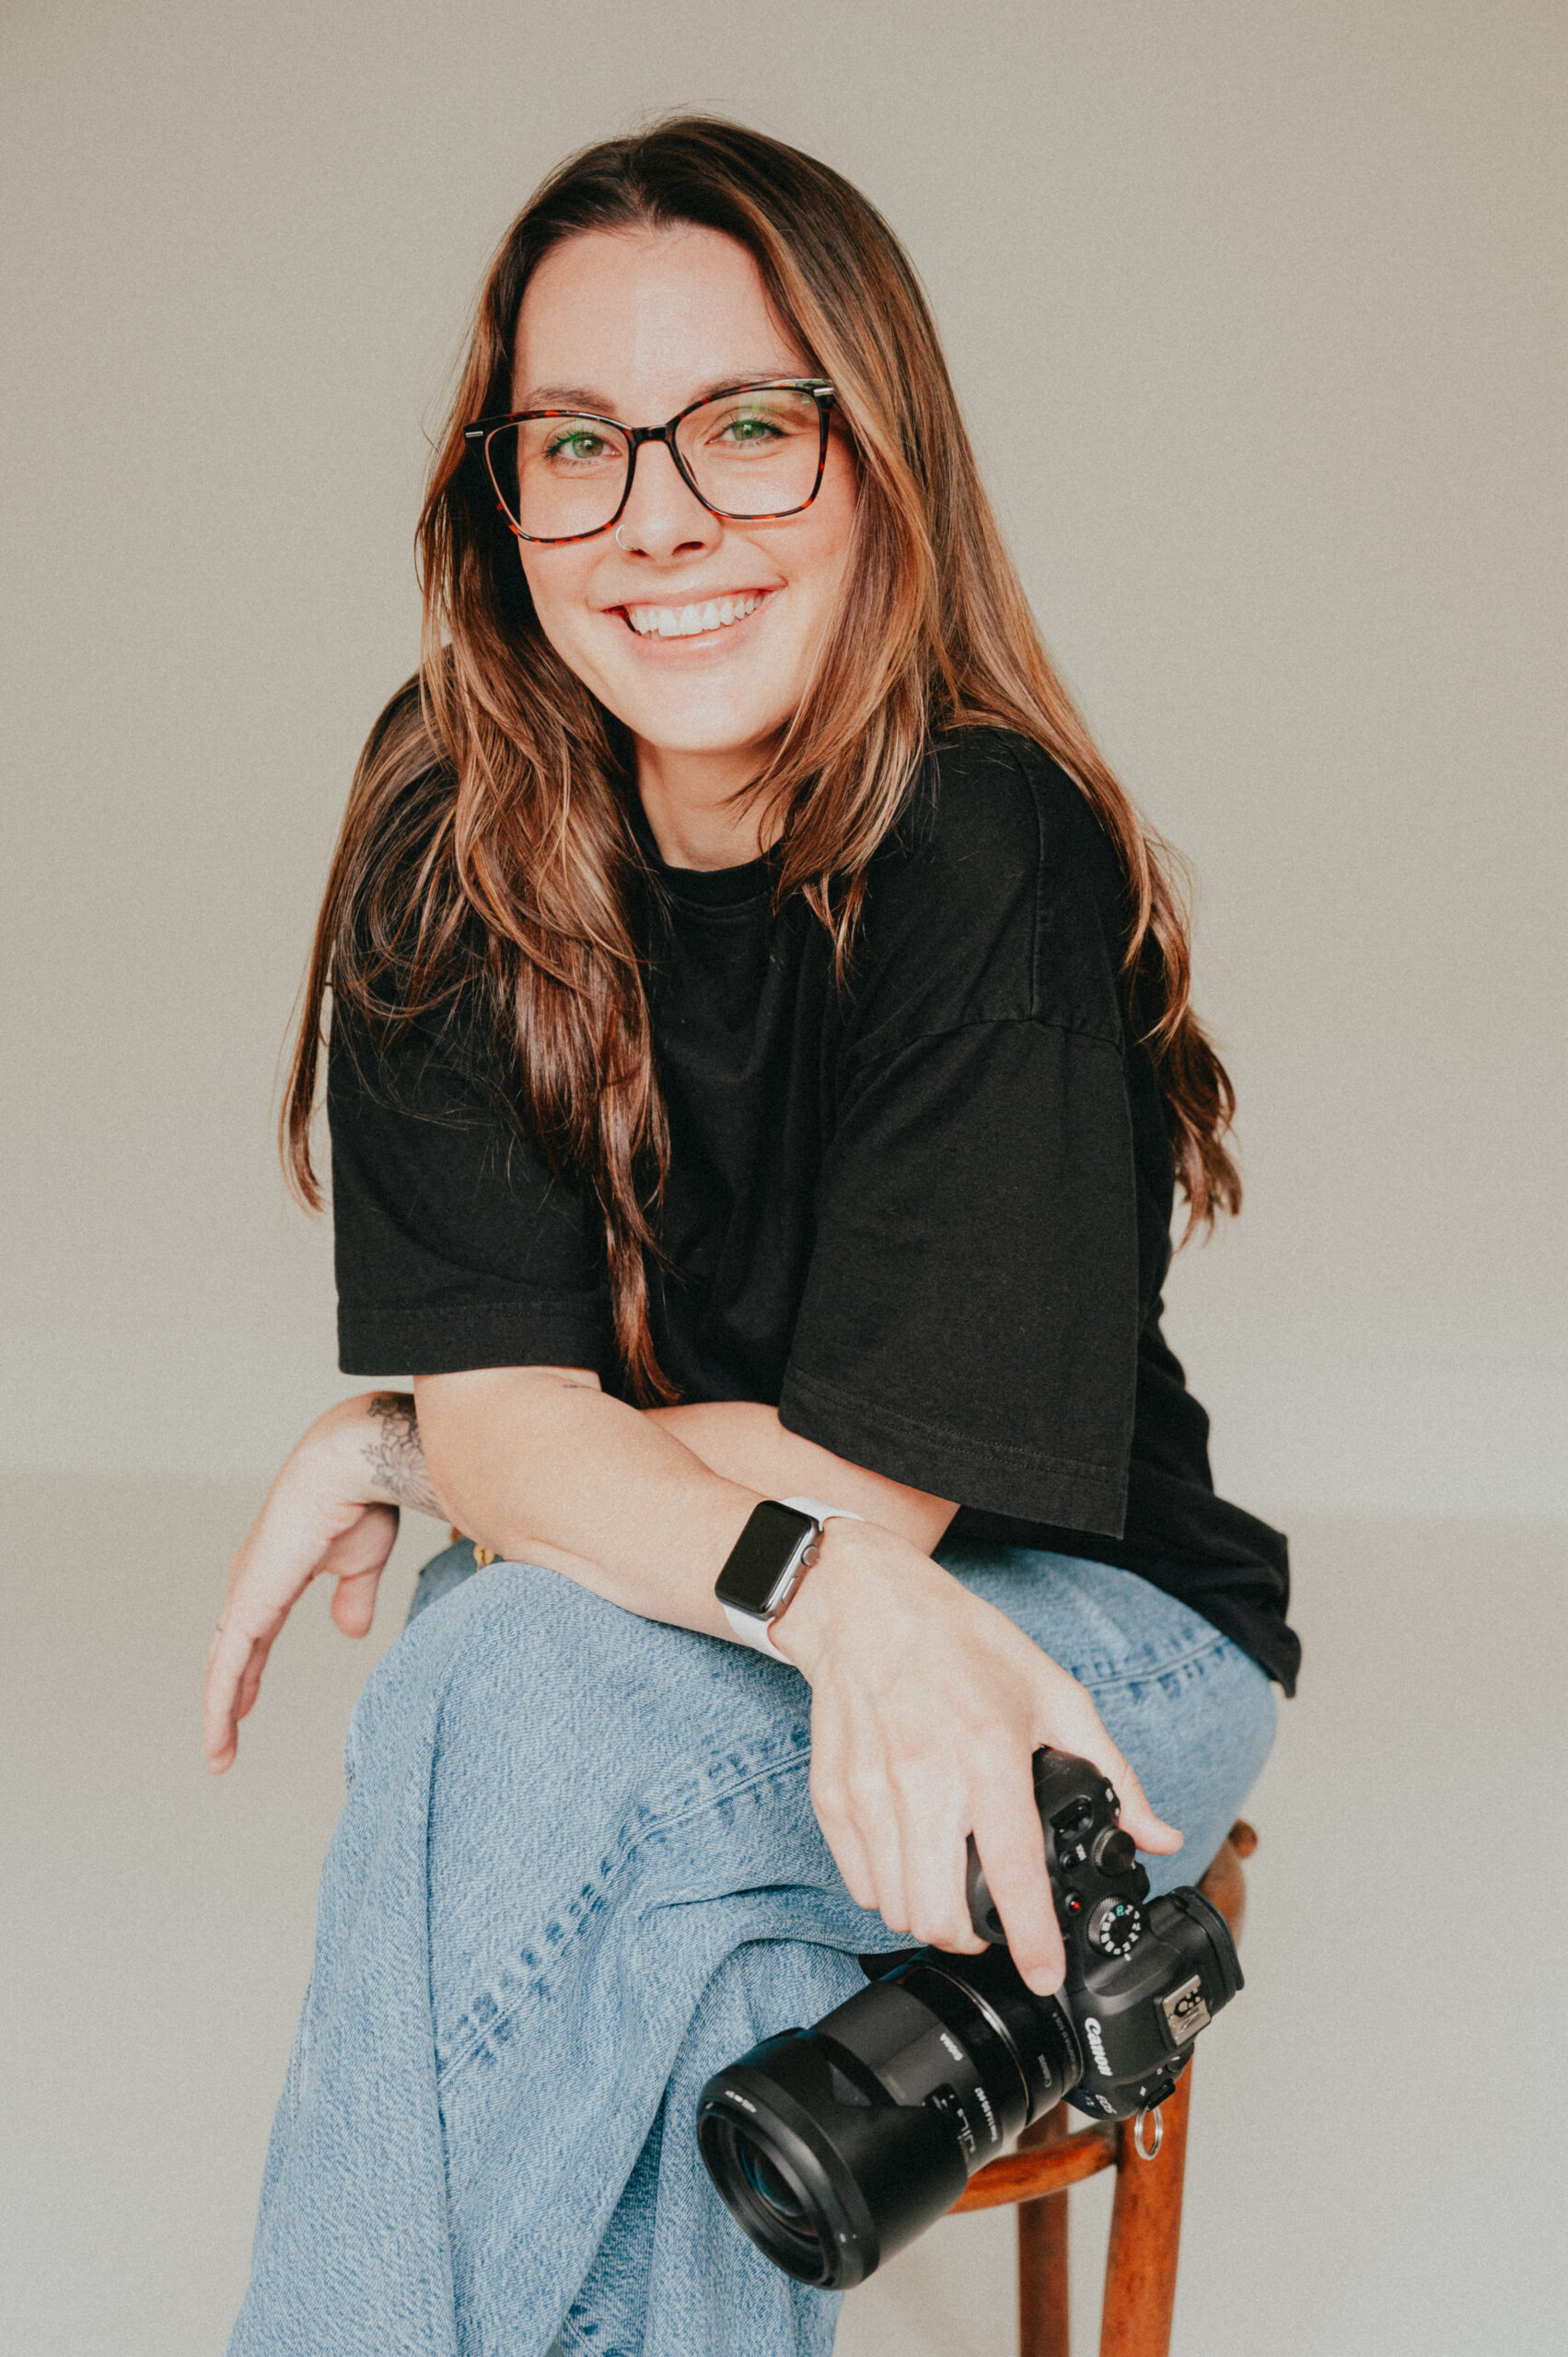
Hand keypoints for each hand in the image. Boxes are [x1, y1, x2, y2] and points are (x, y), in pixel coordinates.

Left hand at [202, 1394, 441, 1774]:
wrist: (351, 1467)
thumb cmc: (362, 1499)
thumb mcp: (361, 1561)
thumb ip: (352, 1597)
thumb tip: (350, 1633)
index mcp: (277, 1574)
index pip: (254, 1635)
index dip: (247, 1672)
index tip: (242, 1705)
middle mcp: (252, 1584)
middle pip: (231, 1655)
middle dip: (226, 1699)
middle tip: (223, 1743)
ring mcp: (247, 1593)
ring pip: (224, 1667)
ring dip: (219, 1714)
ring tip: (218, 1756)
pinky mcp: (249, 1602)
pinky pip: (229, 1663)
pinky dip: (221, 1700)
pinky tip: (222, 1728)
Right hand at [775, 1522, 1182, 1994]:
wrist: (866, 1604)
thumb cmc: (960, 1642)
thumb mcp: (1054, 1693)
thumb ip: (1113, 1771)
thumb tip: (1157, 1834)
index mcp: (987, 1754)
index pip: (1013, 1874)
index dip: (1033, 1941)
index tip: (1046, 1975)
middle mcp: (924, 1778)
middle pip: (942, 1914)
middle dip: (974, 1937)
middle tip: (993, 1919)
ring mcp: (871, 1791)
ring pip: (898, 1910)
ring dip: (931, 1917)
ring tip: (953, 1886)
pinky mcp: (832, 1796)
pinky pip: (859, 1884)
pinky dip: (888, 1891)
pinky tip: (913, 1859)